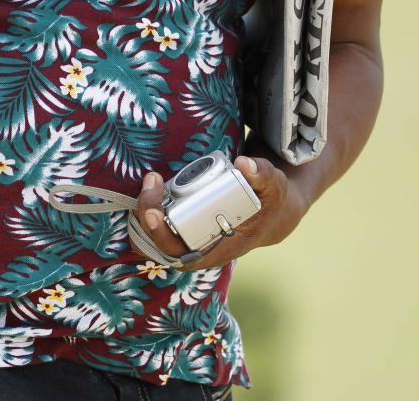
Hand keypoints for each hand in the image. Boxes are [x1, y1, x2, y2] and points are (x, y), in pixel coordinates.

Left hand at [133, 156, 308, 270]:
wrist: (274, 214)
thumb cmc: (271, 201)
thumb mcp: (273, 186)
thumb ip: (262, 174)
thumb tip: (244, 165)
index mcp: (223, 247)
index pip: (183, 254)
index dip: (162, 237)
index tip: (152, 212)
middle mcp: (205, 249)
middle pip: (162, 246)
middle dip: (147, 218)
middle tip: (151, 183)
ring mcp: (194, 242)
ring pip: (156, 240)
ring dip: (145, 214)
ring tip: (150, 183)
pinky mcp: (189, 231)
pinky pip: (160, 231)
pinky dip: (150, 214)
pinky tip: (148, 193)